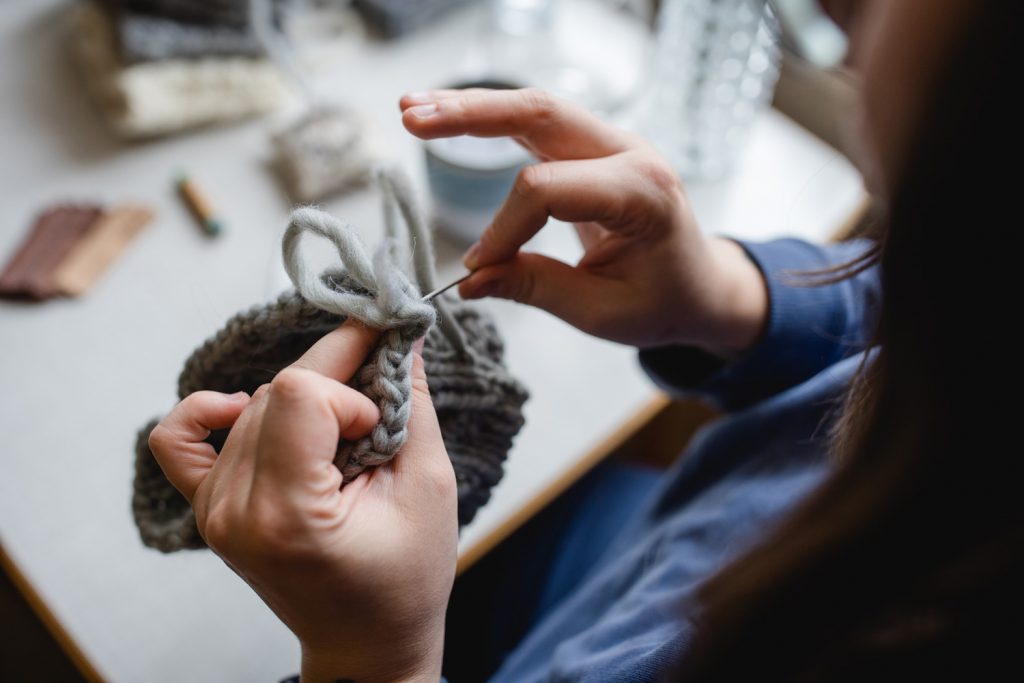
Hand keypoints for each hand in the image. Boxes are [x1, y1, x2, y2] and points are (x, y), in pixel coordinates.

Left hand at [148, 322, 457, 682]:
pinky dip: (209, 410)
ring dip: (302, 403)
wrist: (365, 641)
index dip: (349, 388)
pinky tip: (245, 408)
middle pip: (275, 391)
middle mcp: (235, 509)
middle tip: (377, 404)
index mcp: (287, 514)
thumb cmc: (405, 579)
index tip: (383, 413)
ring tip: (342, 441)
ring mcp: (214, 510)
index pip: (296, 393)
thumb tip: (405, 333)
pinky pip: (179, 438)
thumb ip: (412, 403)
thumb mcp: (428, 488)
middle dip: (336, 384)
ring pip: (251, 403)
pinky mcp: (208, 508)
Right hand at [401, 88, 767, 353]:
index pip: (547, 190)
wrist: (704, 287)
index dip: (501, 228)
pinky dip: (492, 118)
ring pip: (534, 107)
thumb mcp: (600, 312)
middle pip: (540, 113)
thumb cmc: (662, 303)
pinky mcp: (595, 148)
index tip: (480, 267)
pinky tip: (449, 115)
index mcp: (642, 193)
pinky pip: (538, 123)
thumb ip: (534, 289)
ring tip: (412, 109)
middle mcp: (630, 152)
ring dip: (472, 106)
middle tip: (411, 117)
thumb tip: (470, 279)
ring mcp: (614, 143)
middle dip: (471, 115)